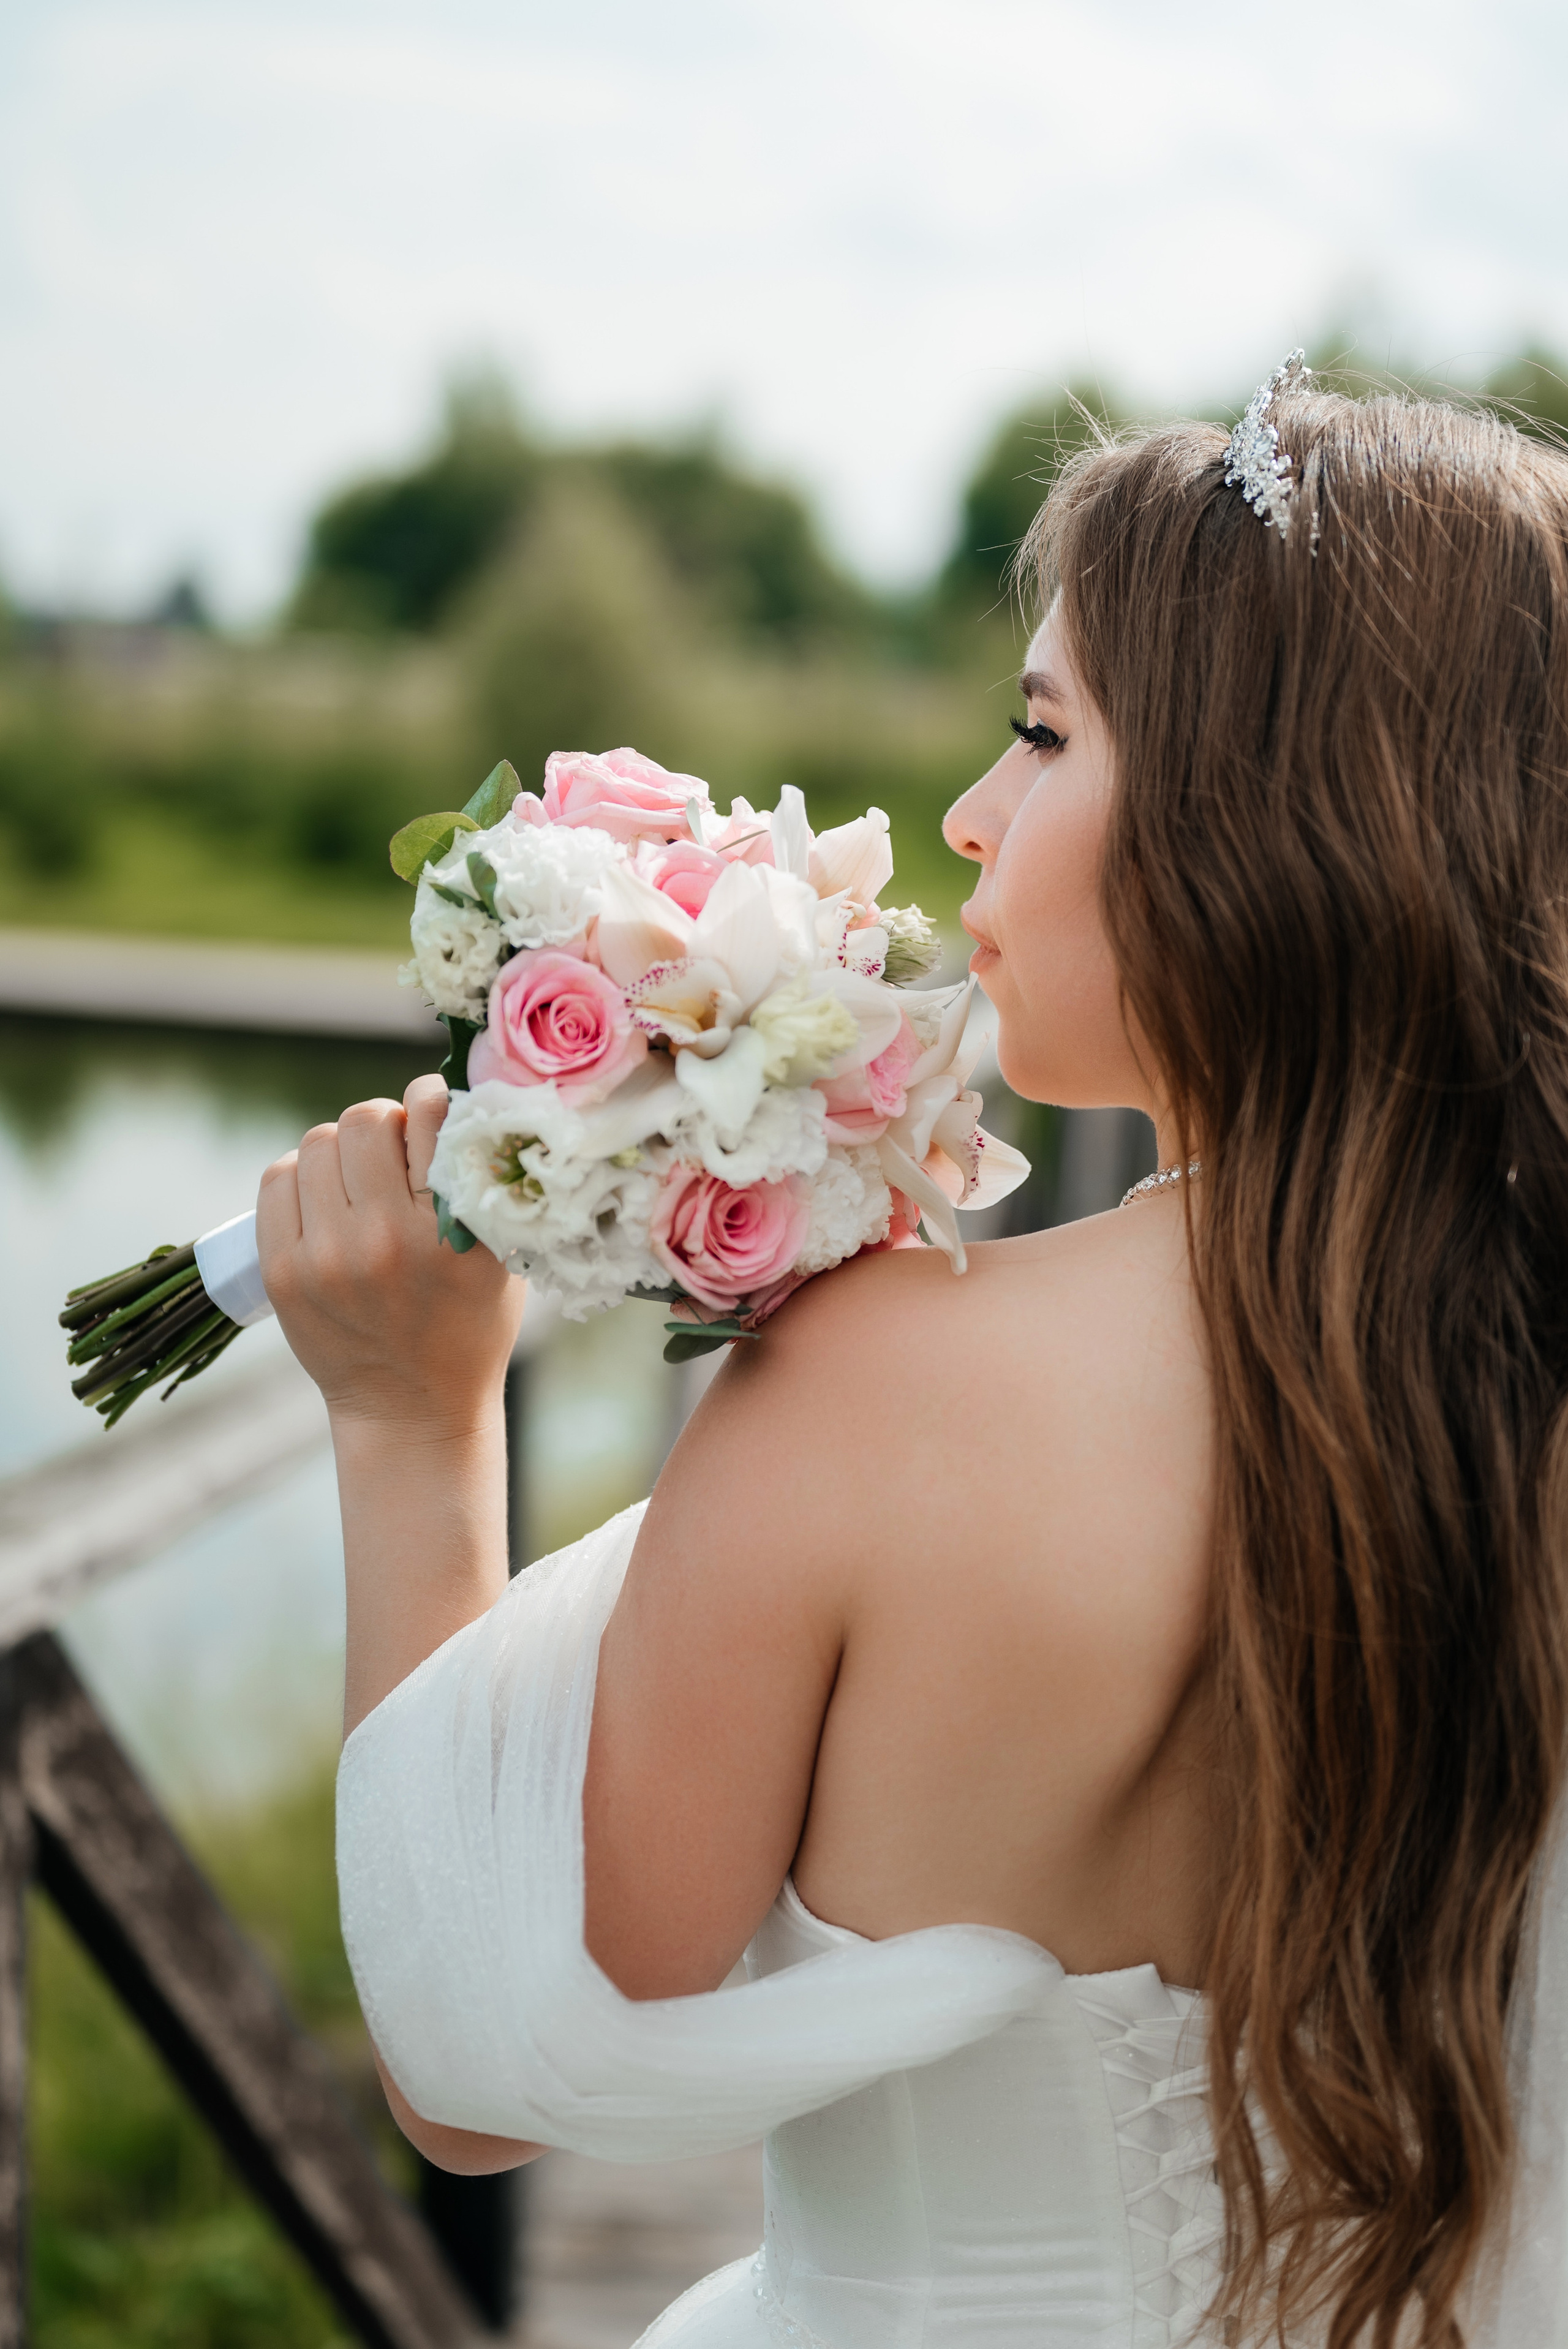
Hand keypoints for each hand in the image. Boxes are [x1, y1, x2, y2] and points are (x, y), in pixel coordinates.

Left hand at [256, 1073, 523, 1432]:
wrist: (413, 1408)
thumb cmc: (469, 1322)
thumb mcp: (501, 1254)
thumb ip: (480, 1181)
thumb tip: (456, 1098)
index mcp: (454, 1234)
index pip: (429, 1112)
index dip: (431, 1100)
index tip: (434, 1118)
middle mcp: (388, 1242)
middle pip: (364, 1118)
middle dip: (383, 1127)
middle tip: (394, 1159)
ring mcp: (328, 1258)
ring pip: (317, 1142)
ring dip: (341, 1152)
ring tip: (359, 1187)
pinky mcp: (283, 1272)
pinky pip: (276, 1179)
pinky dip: (301, 1178)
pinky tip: (325, 1205)